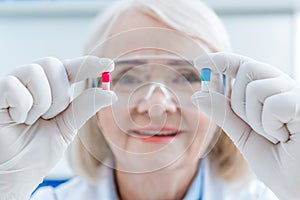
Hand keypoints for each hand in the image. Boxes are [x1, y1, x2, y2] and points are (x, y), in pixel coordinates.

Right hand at [0, 56, 116, 199]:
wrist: (15, 174)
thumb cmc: (37, 151)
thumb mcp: (67, 128)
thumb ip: (85, 108)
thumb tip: (110, 94)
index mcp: (51, 90)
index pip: (71, 68)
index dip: (89, 64)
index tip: (109, 65)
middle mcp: (32, 84)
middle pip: (53, 64)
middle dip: (59, 94)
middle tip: (51, 116)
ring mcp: (13, 86)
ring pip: (35, 71)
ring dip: (41, 102)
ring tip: (32, 121)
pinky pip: (13, 85)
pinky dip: (22, 106)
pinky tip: (18, 119)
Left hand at [191, 52, 299, 199]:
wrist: (298, 187)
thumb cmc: (278, 163)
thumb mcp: (244, 136)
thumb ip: (225, 114)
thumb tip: (199, 95)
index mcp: (270, 92)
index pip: (243, 66)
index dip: (221, 60)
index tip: (199, 61)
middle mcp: (284, 87)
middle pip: (248, 69)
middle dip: (240, 102)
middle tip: (255, 127)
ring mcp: (296, 94)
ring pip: (256, 88)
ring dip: (256, 119)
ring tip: (275, 136)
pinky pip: (273, 104)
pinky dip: (270, 125)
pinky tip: (285, 136)